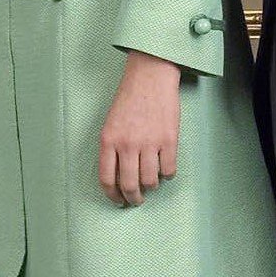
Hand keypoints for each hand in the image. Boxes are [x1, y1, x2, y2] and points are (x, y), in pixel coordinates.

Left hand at [98, 50, 180, 205]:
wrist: (150, 76)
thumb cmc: (129, 99)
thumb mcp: (111, 123)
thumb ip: (112, 149)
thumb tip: (118, 177)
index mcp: (109, 140)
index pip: (107, 179)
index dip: (112, 195)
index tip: (118, 200)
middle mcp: (127, 144)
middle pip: (129, 185)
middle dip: (133, 198)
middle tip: (136, 200)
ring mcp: (149, 143)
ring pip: (150, 181)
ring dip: (151, 187)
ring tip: (151, 183)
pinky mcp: (169, 140)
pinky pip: (169, 170)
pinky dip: (167, 175)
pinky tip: (164, 169)